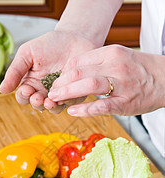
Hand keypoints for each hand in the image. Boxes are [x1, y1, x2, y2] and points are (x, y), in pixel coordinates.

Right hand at [0, 31, 94, 113]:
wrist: (74, 37)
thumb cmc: (49, 44)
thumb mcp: (27, 53)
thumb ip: (15, 71)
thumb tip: (2, 90)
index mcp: (31, 83)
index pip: (23, 97)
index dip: (23, 96)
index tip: (26, 89)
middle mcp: (44, 91)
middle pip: (37, 105)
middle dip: (37, 103)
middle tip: (38, 97)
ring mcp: (60, 94)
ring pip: (53, 108)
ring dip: (50, 107)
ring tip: (50, 101)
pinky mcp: (75, 94)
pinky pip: (71, 102)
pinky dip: (67, 101)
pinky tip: (65, 96)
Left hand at [48, 45, 164, 115]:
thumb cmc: (139, 70)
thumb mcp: (119, 57)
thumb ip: (98, 63)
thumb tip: (74, 72)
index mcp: (111, 53)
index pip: (79, 61)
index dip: (64, 72)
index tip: (56, 81)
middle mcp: (115, 66)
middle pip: (80, 72)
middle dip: (61, 83)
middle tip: (51, 91)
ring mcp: (121, 84)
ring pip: (89, 85)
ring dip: (69, 93)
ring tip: (56, 99)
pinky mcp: (125, 103)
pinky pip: (101, 105)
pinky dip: (85, 109)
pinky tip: (73, 111)